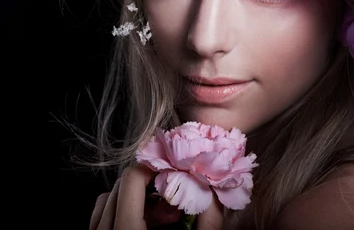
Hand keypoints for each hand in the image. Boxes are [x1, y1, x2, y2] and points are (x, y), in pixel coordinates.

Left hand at [89, 164, 223, 229]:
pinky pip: (100, 214)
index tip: (174, 172)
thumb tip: (217, 188)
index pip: (132, 178)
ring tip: (155, 213)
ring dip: (132, 197)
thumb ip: (209, 221)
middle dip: (149, 185)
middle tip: (170, 199)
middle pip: (121, 184)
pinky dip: (118, 209)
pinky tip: (139, 222)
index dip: (156, 167)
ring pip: (108, 197)